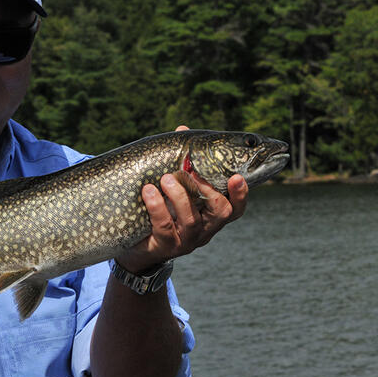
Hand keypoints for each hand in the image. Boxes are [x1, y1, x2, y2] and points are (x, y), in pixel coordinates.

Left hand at [116, 126, 247, 273]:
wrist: (136, 245)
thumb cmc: (160, 209)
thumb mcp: (173, 186)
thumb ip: (182, 161)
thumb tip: (183, 129)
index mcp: (211, 215)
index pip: (236, 208)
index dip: (241, 194)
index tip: (236, 177)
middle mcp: (205, 230)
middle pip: (221, 213)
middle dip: (208, 190)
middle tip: (192, 171)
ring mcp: (186, 241)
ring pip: (191, 220)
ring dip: (180, 196)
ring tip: (166, 178)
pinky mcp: (166, 247)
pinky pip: (165, 227)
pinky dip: (157, 207)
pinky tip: (149, 191)